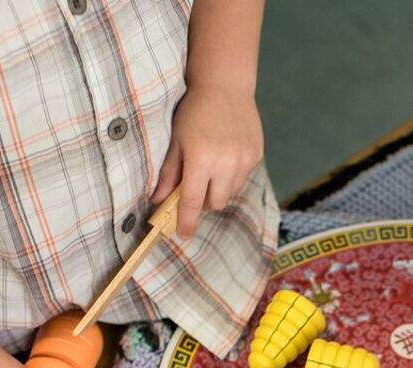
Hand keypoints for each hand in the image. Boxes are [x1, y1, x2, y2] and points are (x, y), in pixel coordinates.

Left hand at [153, 84, 263, 237]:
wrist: (225, 87)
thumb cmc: (194, 111)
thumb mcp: (176, 141)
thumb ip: (169, 173)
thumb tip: (157, 200)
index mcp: (201, 159)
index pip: (193, 202)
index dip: (187, 221)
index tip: (183, 234)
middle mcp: (225, 164)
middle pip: (215, 204)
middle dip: (204, 203)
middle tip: (196, 189)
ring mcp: (244, 161)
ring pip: (230, 193)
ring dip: (219, 190)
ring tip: (212, 170)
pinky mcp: (255, 157)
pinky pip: (242, 179)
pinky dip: (231, 177)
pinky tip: (225, 157)